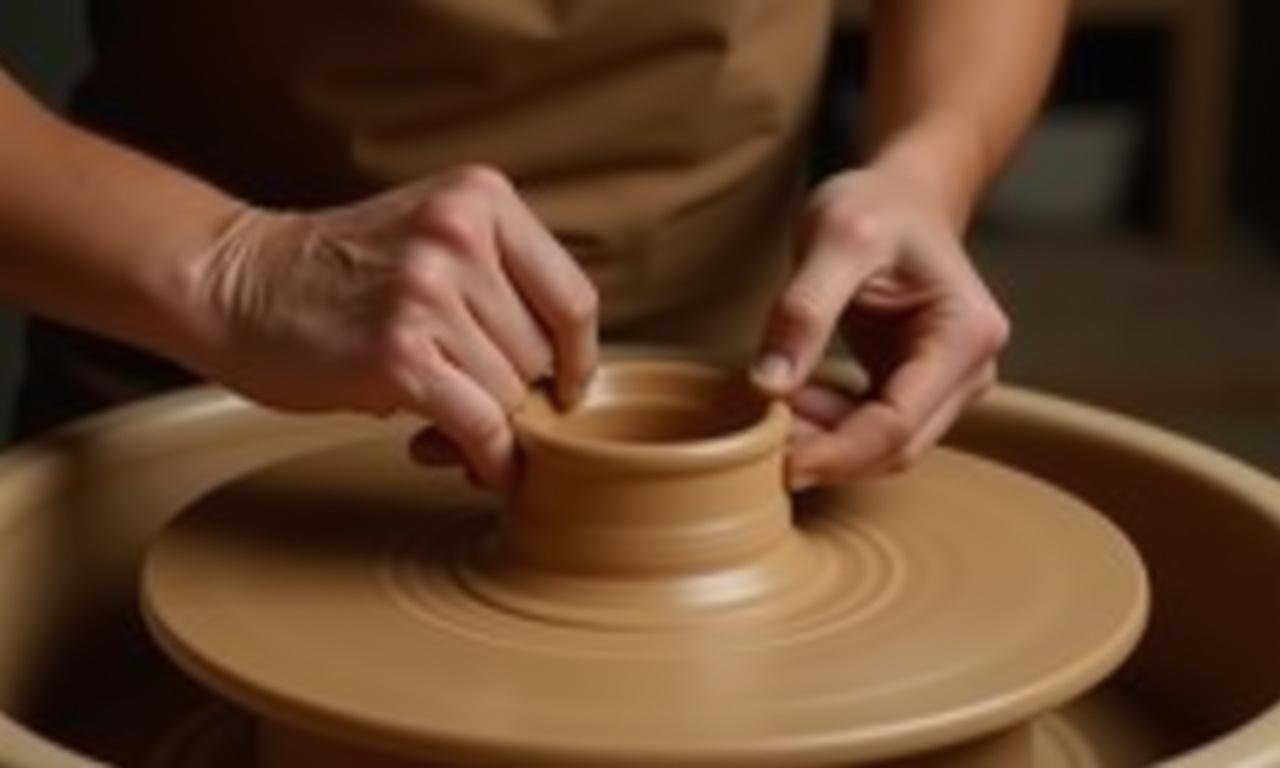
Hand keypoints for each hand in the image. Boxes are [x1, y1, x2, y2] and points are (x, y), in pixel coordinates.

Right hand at [184, 166, 598, 488]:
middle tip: (478, 409)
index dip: (578, 359)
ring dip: (492, 428)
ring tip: (448, 427)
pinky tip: (474, 464)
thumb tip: (563, 383)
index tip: (568, 390)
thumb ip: (499, 285)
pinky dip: (488, 458)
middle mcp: (459, 235)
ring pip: (512, 394)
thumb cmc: (336, 274)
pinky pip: (481, 426)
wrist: (232, 283)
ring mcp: (426, 293)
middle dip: (518, 395)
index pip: (573, 297)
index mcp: (480, 198)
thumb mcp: (431, 239)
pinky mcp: (398, 354)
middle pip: (540, 353)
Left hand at [752, 165, 1008, 488]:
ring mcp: (947, 385)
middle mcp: (970, 370)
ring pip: (881, 447)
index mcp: (965, 337)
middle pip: (895, 447)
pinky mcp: (917, 388)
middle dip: (827, 453)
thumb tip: (768, 387)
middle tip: (761, 440)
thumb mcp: (833, 239)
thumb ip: (803, 310)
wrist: (899, 196)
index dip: (837, 453)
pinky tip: (792, 401)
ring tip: (771, 411)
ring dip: (823, 442)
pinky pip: (870, 428)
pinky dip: (827, 427)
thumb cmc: (877, 207)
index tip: (779, 463)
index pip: (898, 425)